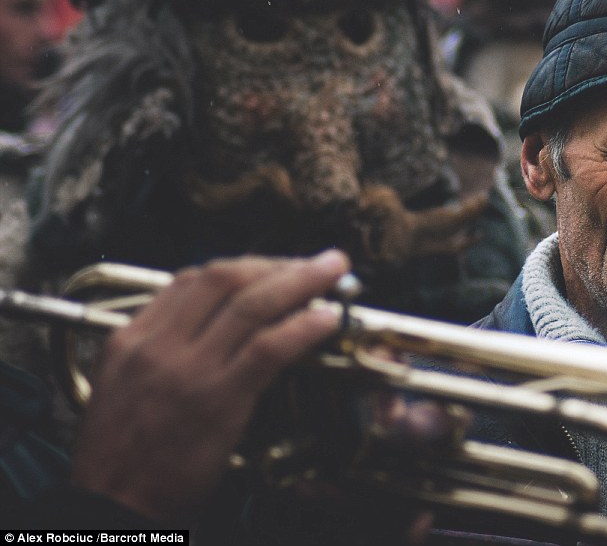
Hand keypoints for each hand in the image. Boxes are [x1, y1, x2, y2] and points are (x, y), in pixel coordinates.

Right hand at [70, 250, 349, 523]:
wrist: (111, 506)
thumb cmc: (121, 456)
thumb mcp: (121, 387)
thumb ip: (158, 350)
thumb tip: (209, 325)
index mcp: (132, 338)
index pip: (191, 279)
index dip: (242, 267)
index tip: (275, 268)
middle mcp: (159, 344)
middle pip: (226, 279)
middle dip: (277, 263)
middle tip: (317, 261)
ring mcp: (189, 370)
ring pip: (252, 305)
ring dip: (301, 280)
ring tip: (333, 270)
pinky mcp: (218, 400)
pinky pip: (267, 349)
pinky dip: (302, 327)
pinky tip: (327, 319)